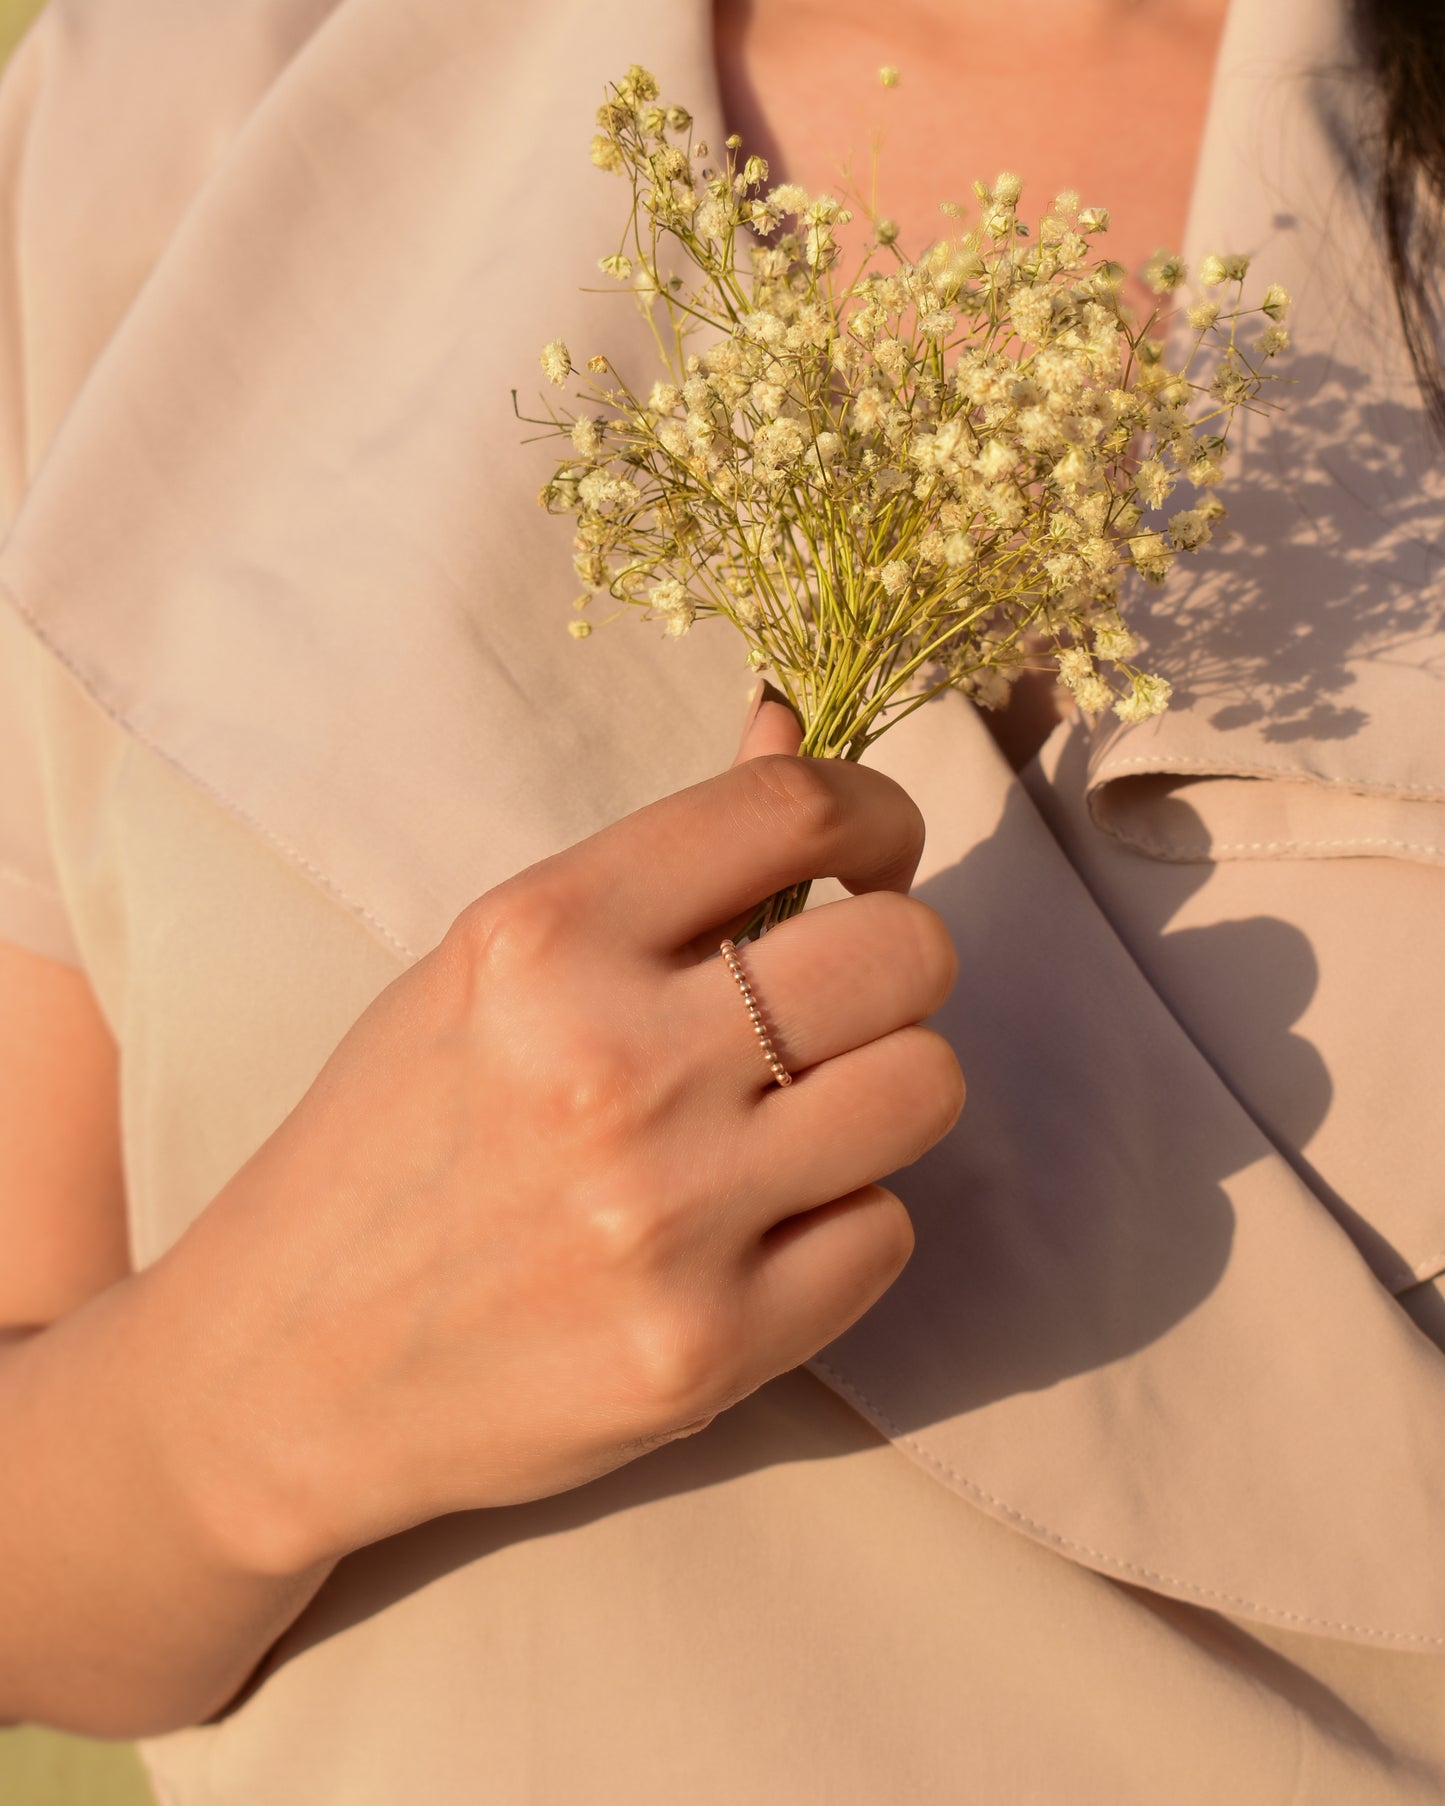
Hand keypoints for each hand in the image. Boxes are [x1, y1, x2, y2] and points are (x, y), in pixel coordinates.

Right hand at [144, 685, 964, 1574]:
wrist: (283, 1369)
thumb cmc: (390, 1144)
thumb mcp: (488, 969)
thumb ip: (655, 862)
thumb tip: (790, 731)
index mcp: (542, 937)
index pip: (795, 811)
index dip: (876, 815)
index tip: (874, 852)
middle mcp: (611, 1065)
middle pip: (905, 953)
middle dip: (896, 961)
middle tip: (835, 1001)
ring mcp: (666, 1216)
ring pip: (924, 1088)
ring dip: (881, 1092)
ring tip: (797, 1118)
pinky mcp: (706, 1349)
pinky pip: (885, 1234)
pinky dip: (840, 1223)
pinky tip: (756, 1230)